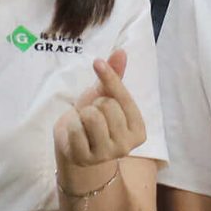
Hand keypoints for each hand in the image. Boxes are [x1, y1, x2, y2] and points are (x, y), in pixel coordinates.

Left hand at [54, 49, 146, 185]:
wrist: (73, 143)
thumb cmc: (94, 117)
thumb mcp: (104, 95)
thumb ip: (114, 76)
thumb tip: (121, 51)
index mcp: (138, 129)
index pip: (124, 97)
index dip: (109, 78)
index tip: (97, 62)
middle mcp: (126, 146)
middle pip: (107, 105)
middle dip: (94, 104)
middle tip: (93, 115)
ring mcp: (106, 155)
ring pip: (92, 116)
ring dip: (82, 115)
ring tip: (84, 124)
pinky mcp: (85, 159)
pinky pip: (76, 129)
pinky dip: (71, 126)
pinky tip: (75, 135)